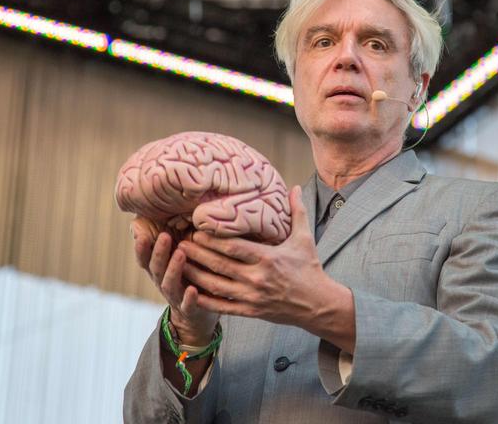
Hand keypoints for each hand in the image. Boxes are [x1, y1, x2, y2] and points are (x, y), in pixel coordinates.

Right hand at [131, 217, 218, 345]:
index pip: (145, 258)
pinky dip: (189, 298)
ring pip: (169, 283)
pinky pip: (188, 305)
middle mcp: (163, 282)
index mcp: (159, 270)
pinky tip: (192, 289)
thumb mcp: (180, 259)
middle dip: (159, 252)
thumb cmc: (191, 278)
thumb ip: (175, 240)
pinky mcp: (190, 310)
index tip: (140, 233)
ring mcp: (175, 297)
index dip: (141, 247)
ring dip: (173, 268)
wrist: (198, 318)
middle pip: (156, 268)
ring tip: (180, 254)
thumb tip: (172, 210)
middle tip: (164, 236)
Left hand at [178, 186, 355, 351]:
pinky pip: (222, 306)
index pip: (234, 247)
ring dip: (196, 274)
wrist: (318, 304)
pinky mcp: (250, 311)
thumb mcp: (305, 238)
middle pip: (220, 264)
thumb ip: (297, 212)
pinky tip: (190, 290)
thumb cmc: (310, 269)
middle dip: (198, 254)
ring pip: (216, 285)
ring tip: (179, 263)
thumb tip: (293, 187)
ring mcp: (252, 297)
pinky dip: (204, 300)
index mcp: (268, 259)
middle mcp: (257, 278)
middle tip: (180, 242)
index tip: (196, 229)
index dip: (213, 239)